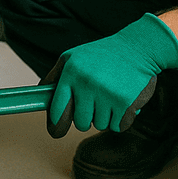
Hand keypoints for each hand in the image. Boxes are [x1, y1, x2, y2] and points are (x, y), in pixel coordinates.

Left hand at [42, 14, 177, 138]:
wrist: (138, 47)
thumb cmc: (102, 55)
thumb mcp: (72, 57)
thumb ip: (54, 77)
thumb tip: (39, 97)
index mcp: (71, 72)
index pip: (57, 110)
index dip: (56, 125)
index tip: (56, 131)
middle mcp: (87, 83)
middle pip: (81, 123)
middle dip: (88, 117)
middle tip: (97, 100)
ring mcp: (106, 94)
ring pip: (101, 125)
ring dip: (107, 116)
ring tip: (112, 94)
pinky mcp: (125, 103)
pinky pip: (118, 126)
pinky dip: (122, 119)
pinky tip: (124, 99)